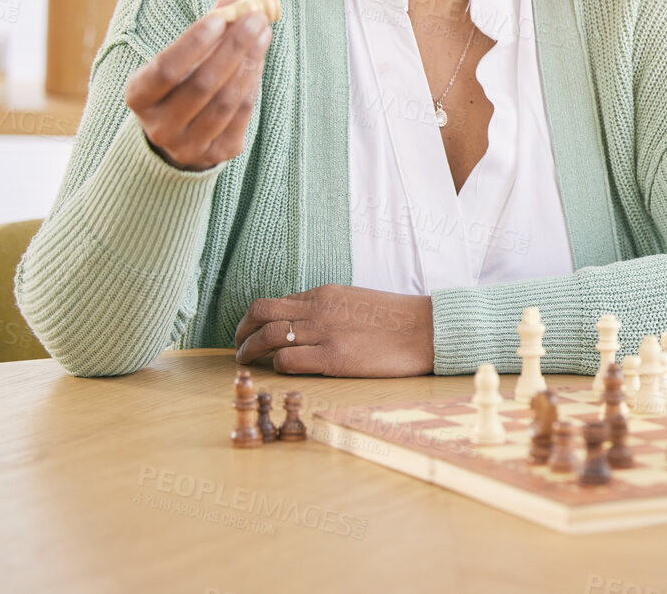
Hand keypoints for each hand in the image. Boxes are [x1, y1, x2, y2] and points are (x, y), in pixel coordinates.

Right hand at [124, 0, 270, 170]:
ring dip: (249, 63)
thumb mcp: (179, 58)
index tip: (222, 16)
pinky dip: (253, 83)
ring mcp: (188, 145)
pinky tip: (259, 59)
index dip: (193, 42)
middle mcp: (159, 126)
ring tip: (263, 34)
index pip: (165, 68)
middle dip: (233, 48)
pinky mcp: (217, 154)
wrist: (177, 138)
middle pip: (201, 84)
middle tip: (256, 19)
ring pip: (226, 101)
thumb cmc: (178, 85)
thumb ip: (205, 29)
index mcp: (139, 97)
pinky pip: (242, 115)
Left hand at [234, 285, 434, 376]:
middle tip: (239, 347)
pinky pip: (287, 361)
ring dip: (248, 351)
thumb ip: (329, 309)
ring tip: (246, 363)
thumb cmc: (397, 320)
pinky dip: (276, 367)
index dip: (256, 320)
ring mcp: (325, 332)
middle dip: (241, 332)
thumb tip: (306, 322)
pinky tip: (280, 373)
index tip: (252, 334)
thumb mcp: (357, 302)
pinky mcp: (333, 358)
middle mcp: (319, 309)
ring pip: (266, 336)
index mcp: (325, 294)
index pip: (276, 302)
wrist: (428, 330)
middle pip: (260, 312)